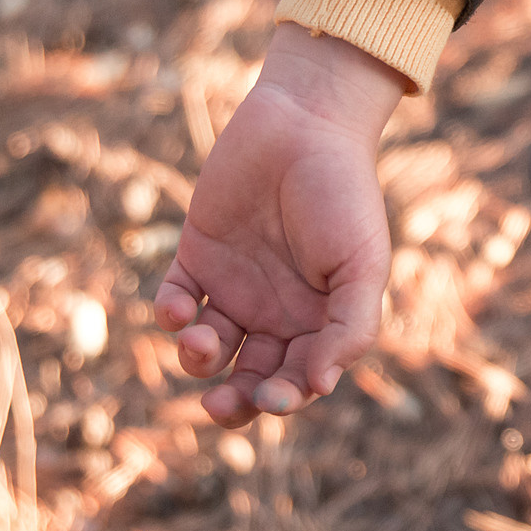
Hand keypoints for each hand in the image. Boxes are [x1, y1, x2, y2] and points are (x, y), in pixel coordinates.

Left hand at [153, 25, 404, 427]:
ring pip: (206, 350)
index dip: (284, 398)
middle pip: (248, 378)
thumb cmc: (343, 194)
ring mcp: (233, 286)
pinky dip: (168, 316)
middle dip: (235, 402)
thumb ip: (351, 327)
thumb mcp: (362, 264)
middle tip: (221, 405)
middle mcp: (274, 310)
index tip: (274, 396)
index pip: (298, 379)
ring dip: (197, 361)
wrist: (304, 125)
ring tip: (200, 343)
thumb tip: (321, 388)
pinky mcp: (195, 257)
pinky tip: (178, 310)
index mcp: (319, 317)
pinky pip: (173, 302)